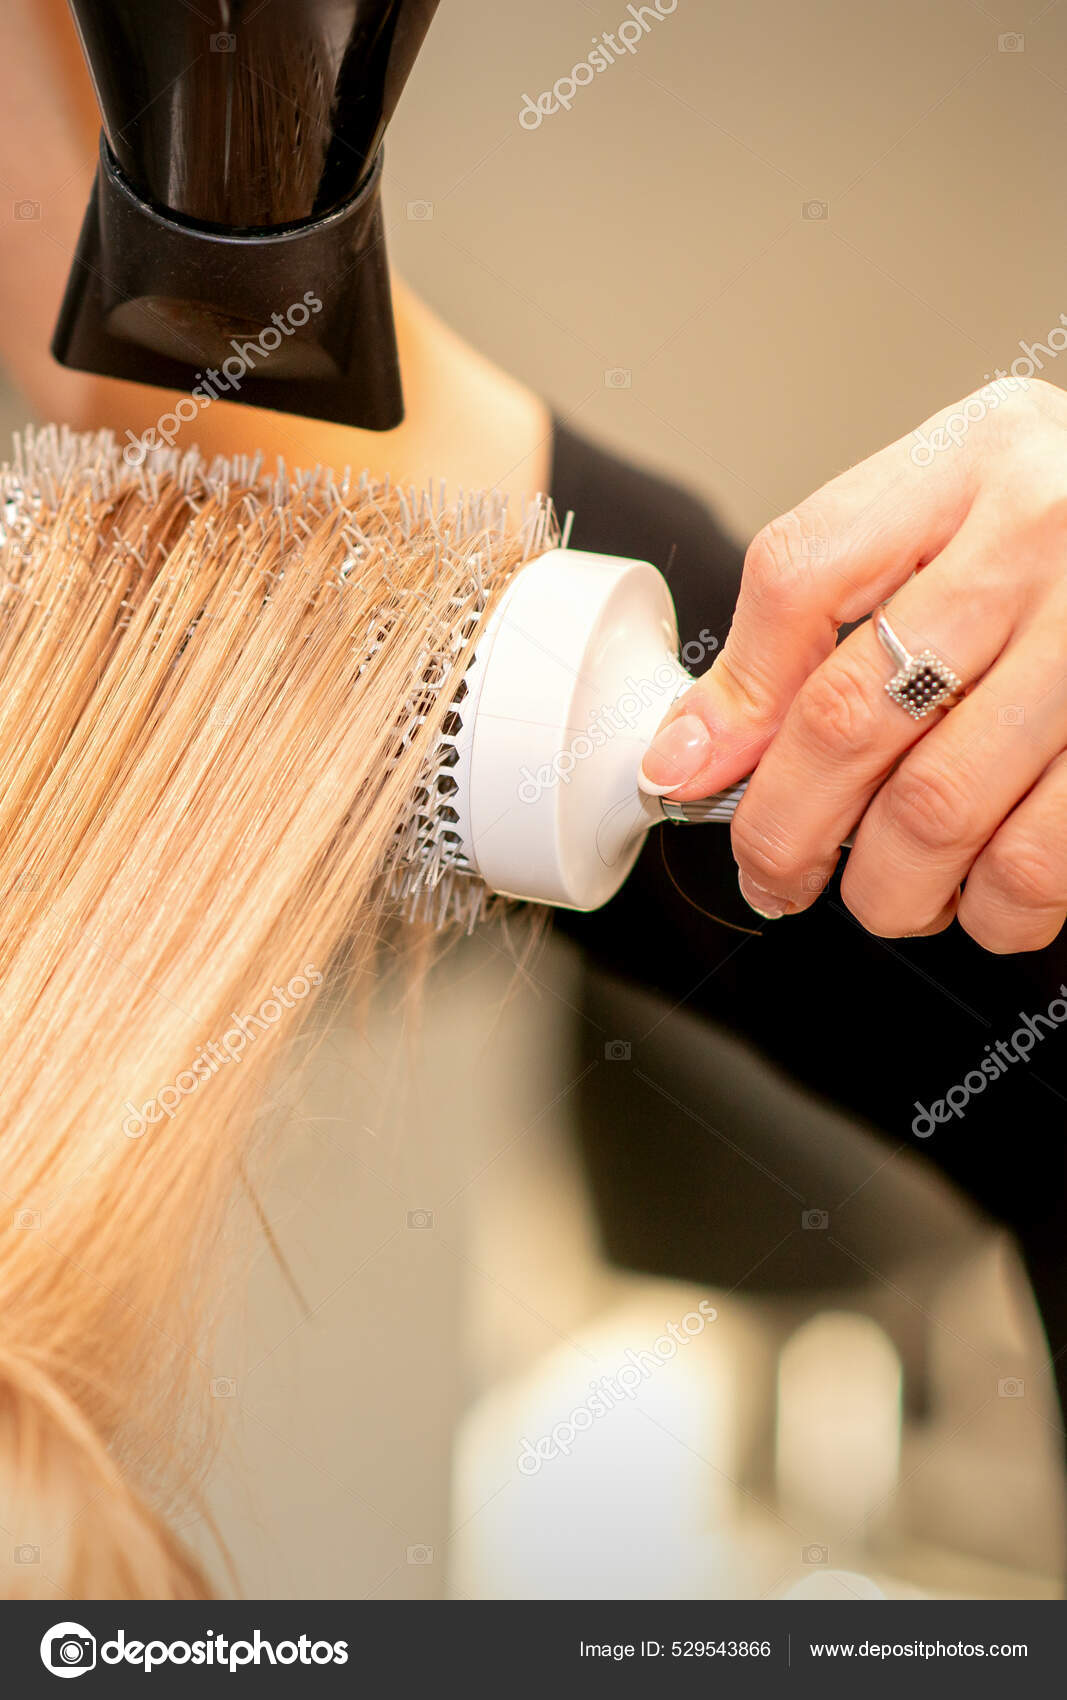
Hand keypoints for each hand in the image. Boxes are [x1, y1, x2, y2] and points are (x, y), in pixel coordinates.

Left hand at [639, 380, 1066, 952]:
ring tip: (883, 886)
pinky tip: (977, 889)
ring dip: (885, 885)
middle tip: (774, 871)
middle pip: (849, 713)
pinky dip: (987, 910)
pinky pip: (1035, 865)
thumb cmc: (1058, 534)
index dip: (732, 704)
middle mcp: (1038, 540)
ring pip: (936, 810)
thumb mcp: (940, 520)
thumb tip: (694, 751)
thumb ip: (814, 615)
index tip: (692, 775)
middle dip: (786, 828)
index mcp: (967, 465)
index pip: (800, 576)